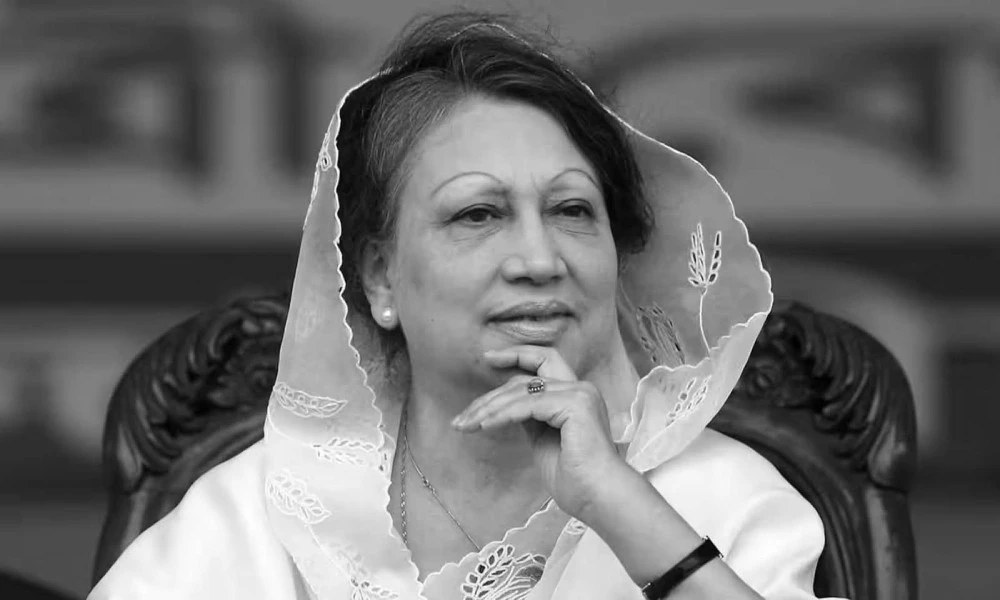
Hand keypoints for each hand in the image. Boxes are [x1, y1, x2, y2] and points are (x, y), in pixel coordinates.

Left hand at [451, 345, 625, 518]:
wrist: (599, 498)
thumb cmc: (576, 480)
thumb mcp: (544, 441)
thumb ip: (530, 418)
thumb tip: (506, 405)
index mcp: (576, 396)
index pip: (543, 362)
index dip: (515, 355)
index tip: (488, 357)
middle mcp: (580, 389)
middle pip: (524, 379)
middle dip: (490, 396)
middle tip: (462, 417)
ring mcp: (579, 394)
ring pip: (521, 391)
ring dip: (488, 409)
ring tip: (466, 425)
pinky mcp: (575, 405)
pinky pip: (527, 405)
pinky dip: (502, 415)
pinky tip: (484, 425)